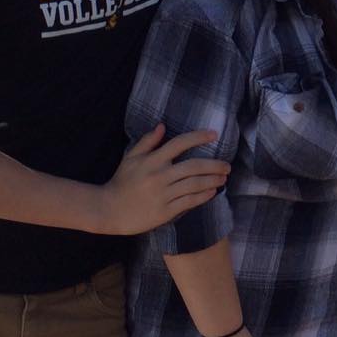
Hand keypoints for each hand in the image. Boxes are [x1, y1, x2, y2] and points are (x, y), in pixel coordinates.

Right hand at [98, 124, 228, 234]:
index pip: (180, 143)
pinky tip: (212, 192)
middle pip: (194, 166)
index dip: (199, 137)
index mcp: (152, 160)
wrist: (108, 210)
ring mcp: (163, 194)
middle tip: (227, 165)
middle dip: (214, 164)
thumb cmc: (121, 182)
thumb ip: (147, 141)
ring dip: (212, 180)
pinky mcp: (165, 211)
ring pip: (194, 184)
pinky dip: (203, 196)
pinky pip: (189, 202)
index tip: (214, 135)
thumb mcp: (130, 158)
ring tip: (223, 178)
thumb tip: (163, 126)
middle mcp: (160, 175)